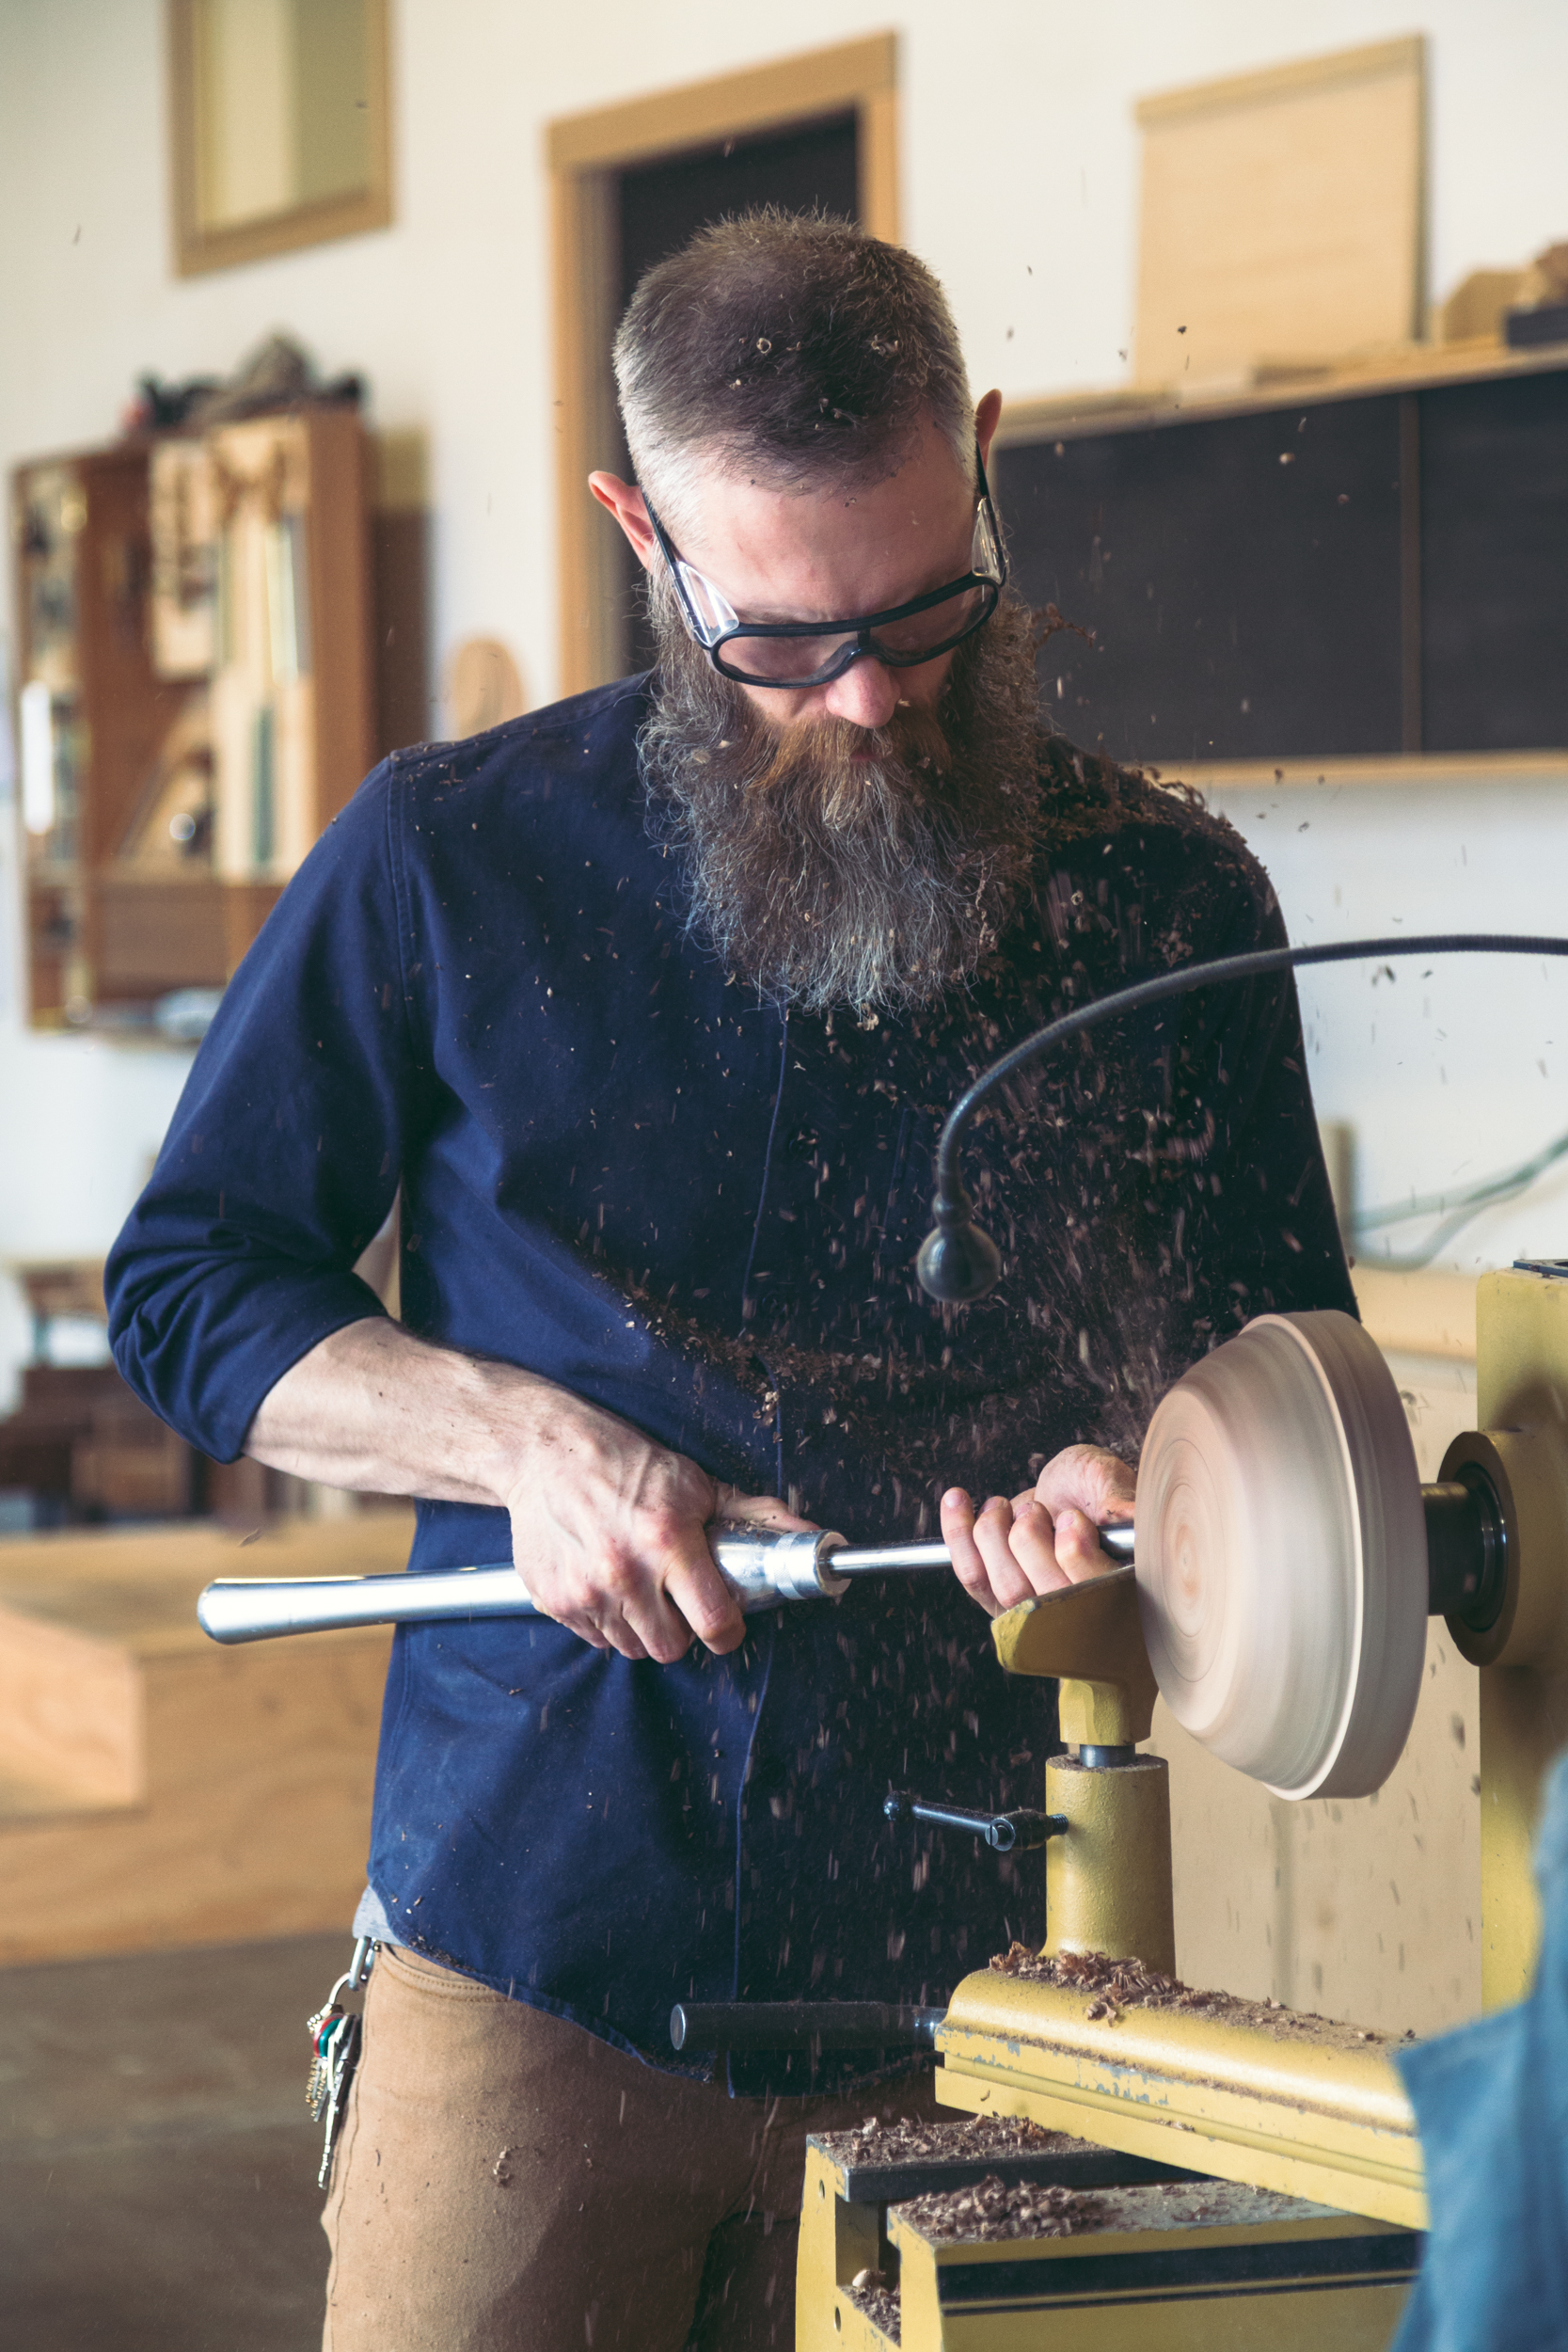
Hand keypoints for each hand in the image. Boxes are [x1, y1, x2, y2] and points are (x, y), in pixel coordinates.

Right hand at [243, 1317, 812, 1664]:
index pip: (714, 1623)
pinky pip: (596, 1637)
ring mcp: (586, 1591)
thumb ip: (751, 1514)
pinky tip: (609, 1585)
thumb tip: (807, 1533)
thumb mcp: (694, 1482)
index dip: (727, 1630)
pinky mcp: (554, 1600)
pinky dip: (608, 1622)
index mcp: (668, 1541)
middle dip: (684, 1631)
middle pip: (673, 1648)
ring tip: (643, 1589)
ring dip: (645, 1628)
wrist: (544, 1453)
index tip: (726, 1625)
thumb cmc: (625, 1463)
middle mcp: (625, 1572)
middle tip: (681, 1604)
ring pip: (633, 1648)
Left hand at [941, 1444, 1135, 1617]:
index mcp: (1116, 1586)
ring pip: (1008, 1589)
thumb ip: (1118, 1498)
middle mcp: (1076, 1609)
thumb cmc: (1090, 1485)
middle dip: (1031, 1541)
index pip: (1097, 1597)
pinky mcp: (998, 1597)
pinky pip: (973, 1576)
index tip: (1071, 1518)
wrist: (1061, 1490)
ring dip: (995, 1535)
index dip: (1078, 1558)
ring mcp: (1033, 1609)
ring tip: (1003, 1506)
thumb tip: (1130, 1515)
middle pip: (1047, 1597)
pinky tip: (957, 1499)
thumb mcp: (1108, 1481)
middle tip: (1035, 1509)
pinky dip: (959, 1534)